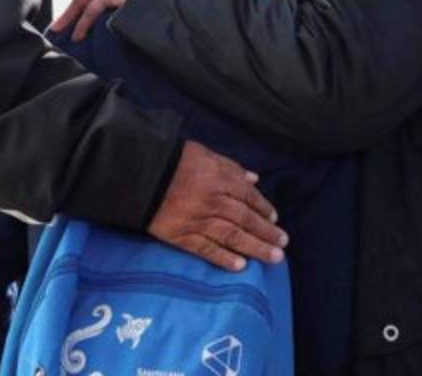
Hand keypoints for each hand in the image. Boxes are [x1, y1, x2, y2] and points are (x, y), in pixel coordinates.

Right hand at [148, 141, 287, 270]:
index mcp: (220, 180)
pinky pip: (206, 250)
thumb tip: (254, 179)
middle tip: (283, 243)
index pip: (248, 196)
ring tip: (273, 258)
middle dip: (267, 232)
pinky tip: (240, 266)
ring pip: (232, 237)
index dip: (263, 208)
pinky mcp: (182, 237)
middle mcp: (213, 202)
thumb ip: (231, 167)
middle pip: (246, 220)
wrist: (139, 175)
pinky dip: (224, 259)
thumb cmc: (174, 161)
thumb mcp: (205, 154)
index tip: (274, 218)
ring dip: (255, 248)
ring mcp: (198, 221)